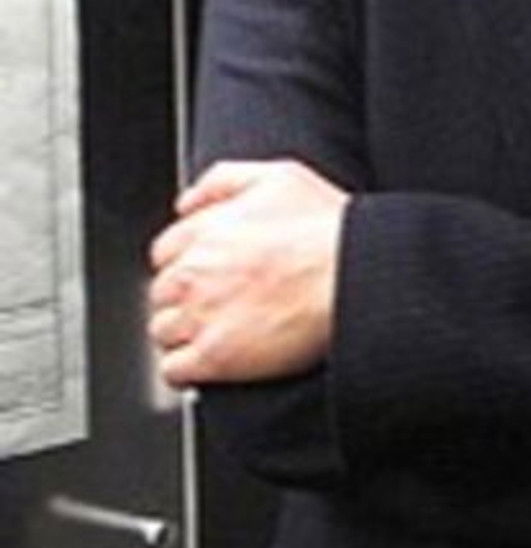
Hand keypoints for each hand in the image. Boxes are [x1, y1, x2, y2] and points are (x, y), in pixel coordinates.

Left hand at [148, 159, 348, 386]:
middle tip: (212, 303)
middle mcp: (195, 272)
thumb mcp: (278, 177)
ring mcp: (202, 316)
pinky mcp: (215, 356)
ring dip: (182, 333)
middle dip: (182, 298)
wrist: (350, 274)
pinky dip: (183, 369)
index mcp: (206, 231)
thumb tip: (188, 200)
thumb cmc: (325, 227)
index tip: (201, 272)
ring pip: (163, 331)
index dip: (185, 262)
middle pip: (162, 292)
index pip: (165, 252)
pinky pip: (174, 369)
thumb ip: (224, 179)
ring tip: (212, 333)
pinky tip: (204, 364)